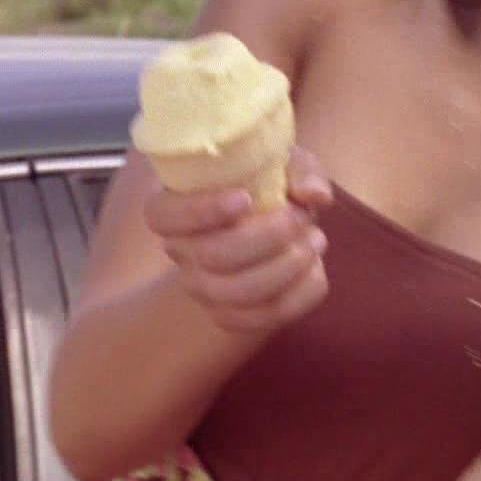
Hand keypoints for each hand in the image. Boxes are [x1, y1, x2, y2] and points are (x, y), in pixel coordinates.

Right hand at [143, 147, 334, 333]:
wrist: (270, 229)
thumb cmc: (266, 185)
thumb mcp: (282, 162)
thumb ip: (300, 170)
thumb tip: (314, 194)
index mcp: (174, 205)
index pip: (164, 215)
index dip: (200, 210)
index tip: (246, 199)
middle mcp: (180, 251)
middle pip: (212, 256)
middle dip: (267, 237)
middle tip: (301, 216)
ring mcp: (202, 288)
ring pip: (237, 293)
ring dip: (286, 267)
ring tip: (315, 239)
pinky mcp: (230, 316)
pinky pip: (262, 318)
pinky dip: (300, 295)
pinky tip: (316, 269)